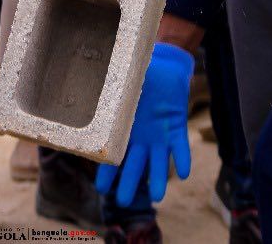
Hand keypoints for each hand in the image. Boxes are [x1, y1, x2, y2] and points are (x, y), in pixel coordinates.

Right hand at [96, 42, 193, 205]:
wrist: (165, 70)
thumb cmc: (140, 77)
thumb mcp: (121, 86)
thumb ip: (110, 95)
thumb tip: (88, 91)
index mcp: (124, 132)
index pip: (114, 158)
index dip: (108, 173)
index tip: (102, 188)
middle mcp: (141, 140)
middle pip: (135, 167)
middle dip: (129, 184)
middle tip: (123, 202)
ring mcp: (160, 137)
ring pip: (158, 163)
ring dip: (158, 179)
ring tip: (157, 197)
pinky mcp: (177, 130)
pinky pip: (181, 148)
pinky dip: (183, 159)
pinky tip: (183, 173)